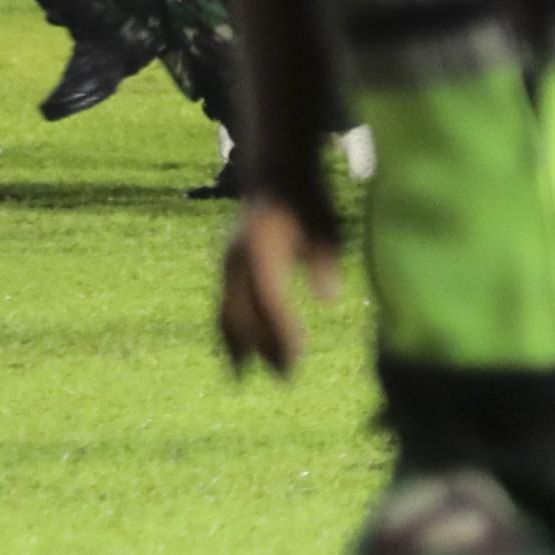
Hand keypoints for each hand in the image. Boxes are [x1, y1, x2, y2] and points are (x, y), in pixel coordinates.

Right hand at [219, 193, 340, 376]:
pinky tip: (238, 353)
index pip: (270, 300)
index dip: (281, 332)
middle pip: (243, 312)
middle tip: (285, 379)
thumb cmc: (309, 202)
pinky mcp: (228, 268)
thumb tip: (329, 296)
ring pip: (226, 311)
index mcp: (261, 249)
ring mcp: (228, 263)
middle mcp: (237, 259)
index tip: (296, 361)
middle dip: (261, 348)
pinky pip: (225, 305)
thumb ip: (326, 259)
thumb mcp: (327, 224)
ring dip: (237, 345)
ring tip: (243, 376)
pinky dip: (232, 330)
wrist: (275, 176)